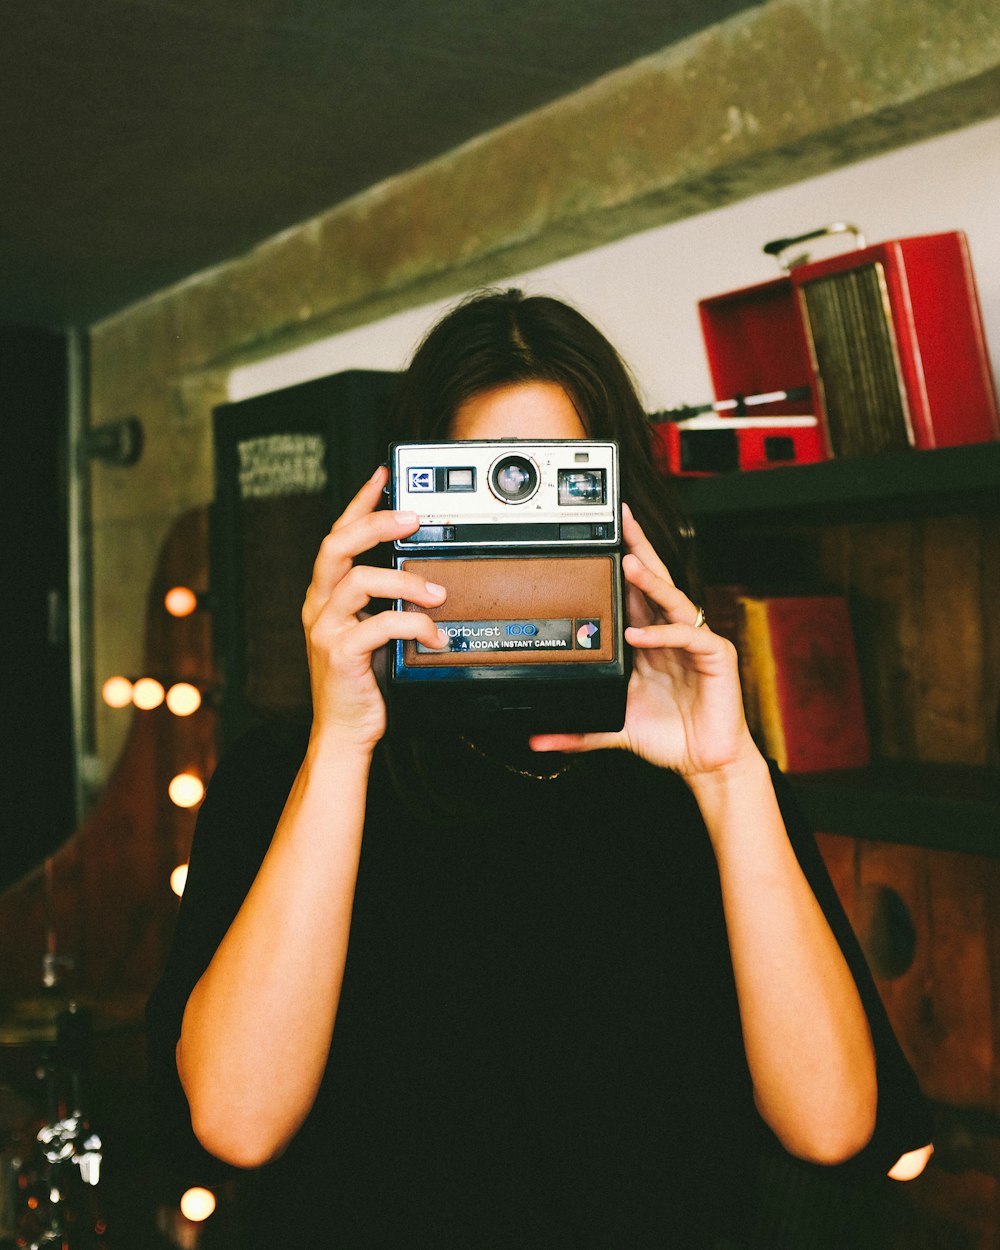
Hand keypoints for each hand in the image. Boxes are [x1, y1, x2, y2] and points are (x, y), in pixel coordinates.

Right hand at [301, 466, 446, 751]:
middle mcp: (319, 605)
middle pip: (336, 545)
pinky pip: (379, 625)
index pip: (338, 535)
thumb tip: (422, 573)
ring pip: (360, 581)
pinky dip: (414, 625)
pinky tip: (433, 635)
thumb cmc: (359, 682)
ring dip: (405, 581)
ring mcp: (325, 629)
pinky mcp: (339, 654)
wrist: (344, 731)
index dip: (359, 503)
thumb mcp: (370, 633)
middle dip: (375, 523)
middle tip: (412, 517)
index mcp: (325, 595)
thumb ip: (384, 603)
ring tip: (437, 593)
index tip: (384, 476)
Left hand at [529, 503, 759, 779]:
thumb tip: (537, 739)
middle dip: (638, 549)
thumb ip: (578, 731)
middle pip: (654, 582)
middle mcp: (670, 633)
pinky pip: (688, 637)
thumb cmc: (667, 735)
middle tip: (621, 520)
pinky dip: (663, 634)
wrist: (703, 761)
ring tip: (628, 563)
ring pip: (671, 600)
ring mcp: (694, 642)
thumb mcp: (614, 728)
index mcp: (648, 641)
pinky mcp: (715, 656)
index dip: (619, 565)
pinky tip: (640, 634)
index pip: (632, 593)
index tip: (596, 539)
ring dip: (650, 581)